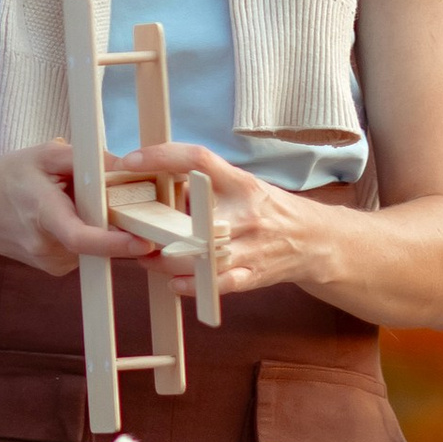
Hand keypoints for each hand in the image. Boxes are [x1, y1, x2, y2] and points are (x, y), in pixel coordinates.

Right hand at [0, 144, 158, 281]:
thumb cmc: (9, 178)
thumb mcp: (43, 155)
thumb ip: (86, 159)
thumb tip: (127, 166)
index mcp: (41, 215)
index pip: (80, 237)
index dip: (114, 243)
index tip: (144, 243)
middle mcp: (46, 247)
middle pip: (98, 239)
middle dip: (115, 219)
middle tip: (111, 195)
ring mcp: (51, 262)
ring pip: (95, 244)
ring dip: (98, 223)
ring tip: (71, 201)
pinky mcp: (56, 269)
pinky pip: (87, 249)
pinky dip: (88, 231)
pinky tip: (66, 216)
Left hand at [106, 142, 324, 301]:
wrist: (314, 241)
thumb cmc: (267, 210)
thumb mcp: (241, 186)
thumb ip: (202, 185)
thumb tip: (151, 179)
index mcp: (240, 183)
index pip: (198, 159)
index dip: (161, 156)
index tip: (130, 162)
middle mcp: (246, 213)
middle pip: (191, 214)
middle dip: (154, 224)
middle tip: (128, 224)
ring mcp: (250, 246)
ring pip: (199, 255)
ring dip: (165, 259)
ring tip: (145, 256)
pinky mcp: (253, 275)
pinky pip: (217, 284)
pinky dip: (192, 285)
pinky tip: (174, 282)